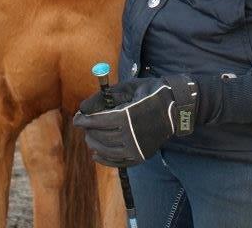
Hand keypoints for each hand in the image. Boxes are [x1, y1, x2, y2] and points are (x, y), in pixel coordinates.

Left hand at [73, 75, 197, 166]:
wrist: (175, 106)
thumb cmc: (148, 92)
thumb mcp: (126, 88)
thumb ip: (103, 98)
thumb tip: (82, 108)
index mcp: (128, 116)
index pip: (99, 121)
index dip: (85, 120)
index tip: (76, 118)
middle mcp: (132, 135)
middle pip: (102, 136)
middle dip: (89, 130)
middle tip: (83, 124)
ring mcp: (137, 149)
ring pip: (107, 150)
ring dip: (95, 143)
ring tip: (89, 137)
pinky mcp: (141, 157)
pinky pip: (118, 162)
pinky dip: (105, 160)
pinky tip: (96, 154)